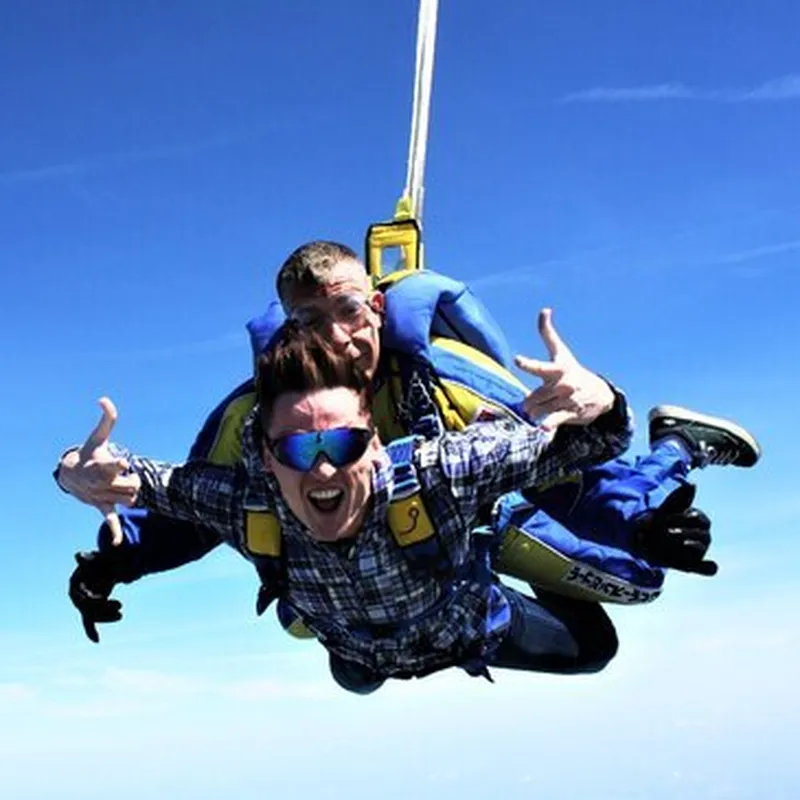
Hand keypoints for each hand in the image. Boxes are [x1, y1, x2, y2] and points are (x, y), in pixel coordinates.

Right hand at [57, 397, 139, 543]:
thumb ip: (107, 418)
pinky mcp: (102, 506)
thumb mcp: (97, 436)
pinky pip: (109, 520)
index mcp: (102, 465)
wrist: (70, 473)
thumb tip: (103, 399)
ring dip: (132, 495)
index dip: (119, 464)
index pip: (113, 465)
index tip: (124, 462)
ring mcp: (102, 496)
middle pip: (129, 485)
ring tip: (124, 486)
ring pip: (129, 499)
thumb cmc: (88, 452)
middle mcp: (102, 482)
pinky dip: (113, 531)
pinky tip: (117, 542)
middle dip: (133, 481)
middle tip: (128, 475)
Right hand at [68, 551, 123, 642]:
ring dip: (105, 617)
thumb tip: (77, 554)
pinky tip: (97, 640)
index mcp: (76, 580)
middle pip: (87, 607)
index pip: (84, 596)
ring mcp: (82, 599)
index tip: (113, 602)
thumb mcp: (103, 556)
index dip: (98, 601)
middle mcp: (76, 591)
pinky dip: (91, 630)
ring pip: (90, 614)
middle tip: (121, 607)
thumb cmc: (106, 557)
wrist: (109, 560)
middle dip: (104, 610)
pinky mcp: (88, 605)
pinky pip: (87, 620)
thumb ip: (93, 557)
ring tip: (121, 615)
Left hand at [515, 309, 614, 430]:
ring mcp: (566, 400)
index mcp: (557, 369)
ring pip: (538, 410)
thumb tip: (544, 309)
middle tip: (531, 402)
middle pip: (533, 397)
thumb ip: (548, 334)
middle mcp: (561, 385)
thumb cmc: (572, 370)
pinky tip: (544, 430)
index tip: (517, 359)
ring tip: (538, 410)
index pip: (539, 366)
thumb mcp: (561, 353)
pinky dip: (549, 426)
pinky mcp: (570, 414)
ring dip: (534, 412)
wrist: (600, 394)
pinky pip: (554, 422)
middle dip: (529, 402)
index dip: (527, 363)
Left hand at [632, 484, 717, 575]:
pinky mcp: (693, 565)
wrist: (644, 539)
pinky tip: (712, 565)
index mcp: (697, 518)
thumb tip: (693, 484)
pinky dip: (709, 567)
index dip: (679, 518)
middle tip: (664, 532)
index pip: (695, 517)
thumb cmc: (658, 520)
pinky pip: (707, 568)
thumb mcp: (665, 508)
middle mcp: (701, 534)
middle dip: (683, 532)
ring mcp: (699, 550)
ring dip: (689, 545)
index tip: (663, 519)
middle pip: (700, 533)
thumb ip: (679, 497)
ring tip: (676, 543)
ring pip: (700, 548)